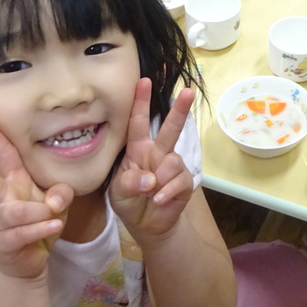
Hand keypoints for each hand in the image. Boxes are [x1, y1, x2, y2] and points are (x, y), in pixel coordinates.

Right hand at [0, 118, 71, 279]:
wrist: (30, 262)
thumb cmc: (41, 222)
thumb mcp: (58, 204)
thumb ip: (61, 193)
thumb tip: (55, 198)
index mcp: (14, 182)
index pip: (4, 156)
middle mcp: (1, 199)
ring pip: (12, 212)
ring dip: (35, 211)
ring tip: (51, 212)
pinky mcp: (2, 243)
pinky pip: (21, 233)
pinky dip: (40, 228)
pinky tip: (54, 226)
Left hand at [110, 78, 195, 240]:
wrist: (147, 226)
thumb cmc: (129, 202)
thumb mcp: (118, 193)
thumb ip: (129, 183)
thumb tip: (150, 178)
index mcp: (138, 149)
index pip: (137, 122)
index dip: (140, 102)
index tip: (143, 80)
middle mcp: (157, 152)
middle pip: (170, 128)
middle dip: (180, 109)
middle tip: (188, 91)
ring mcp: (172, 166)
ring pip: (173, 161)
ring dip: (159, 180)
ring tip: (151, 193)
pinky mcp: (184, 181)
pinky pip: (178, 181)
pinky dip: (166, 192)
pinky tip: (158, 200)